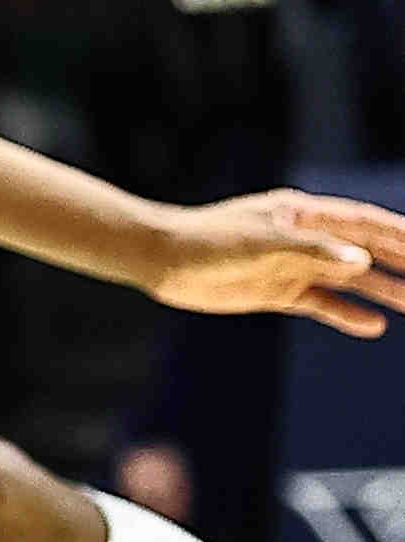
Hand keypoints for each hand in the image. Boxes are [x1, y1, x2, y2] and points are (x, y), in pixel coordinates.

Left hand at [145, 188, 404, 333]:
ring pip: (350, 279)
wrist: (160, 259)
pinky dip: (348, 314)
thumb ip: (311, 250)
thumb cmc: (207, 240)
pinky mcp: (277, 291)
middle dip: (403, 262)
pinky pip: (322, 304)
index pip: (364, 224)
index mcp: (302, 215)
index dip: (399, 234)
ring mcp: (292, 265)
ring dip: (385, 290)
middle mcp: (303, 239)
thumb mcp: (260, 242)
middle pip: (366, 251)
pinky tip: (375, 326)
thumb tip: (362, 260)